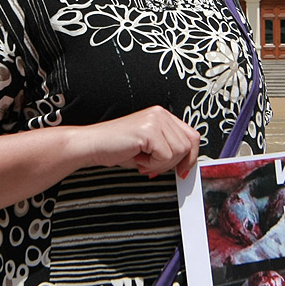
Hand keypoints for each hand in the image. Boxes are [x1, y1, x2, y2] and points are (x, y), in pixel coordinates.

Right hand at [83, 105, 200, 179]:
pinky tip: (139, 159)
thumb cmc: (115, 148)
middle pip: (188, 145)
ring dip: (161, 164)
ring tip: (143, 161)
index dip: (190, 156)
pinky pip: (165, 156)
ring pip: (179, 152)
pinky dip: (153, 165)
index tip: (182, 171)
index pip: (192, 135)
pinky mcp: (149, 130)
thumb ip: (168, 151)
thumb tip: (185, 166)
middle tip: (152, 166)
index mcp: (162, 116)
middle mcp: (160, 114)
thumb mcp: (149, 149)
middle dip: (173, 163)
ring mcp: (155, 120)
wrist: (93, 145)